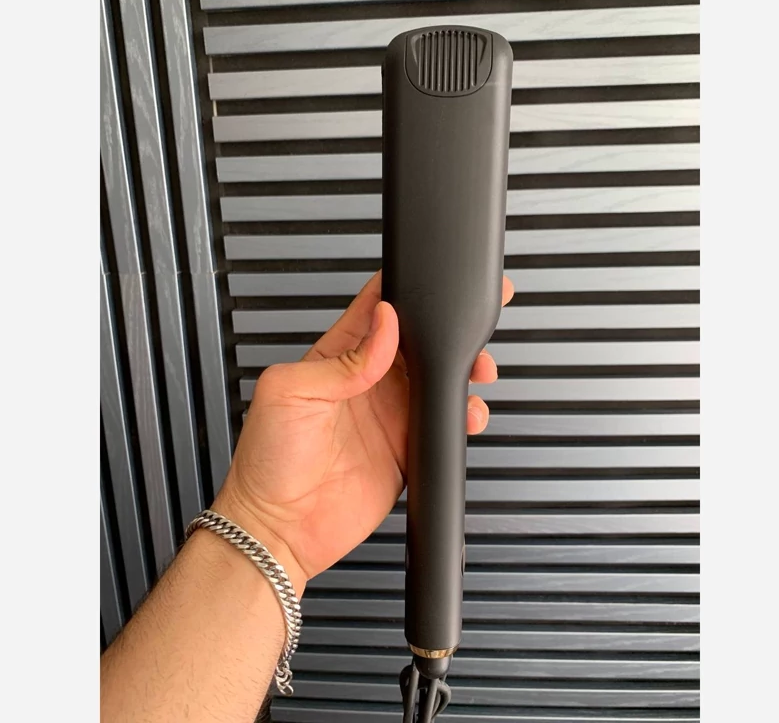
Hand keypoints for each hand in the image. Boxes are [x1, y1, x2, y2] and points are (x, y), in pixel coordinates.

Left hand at [214, 271, 513, 592]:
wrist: (279, 529)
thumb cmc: (268, 460)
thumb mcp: (291, 391)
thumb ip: (342, 358)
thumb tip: (384, 325)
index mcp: (335, 357)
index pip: (374, 311)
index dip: (400, 294)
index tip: (426, 286)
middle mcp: (366, 382)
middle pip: (415, 341)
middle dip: (443, 330)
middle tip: (465, 329)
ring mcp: (389, 415)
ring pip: (436, 378)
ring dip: (458, 369)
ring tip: (473, 369)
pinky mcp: (406, 448)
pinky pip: (442, 423)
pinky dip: (461, 414)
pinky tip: (465, 412)